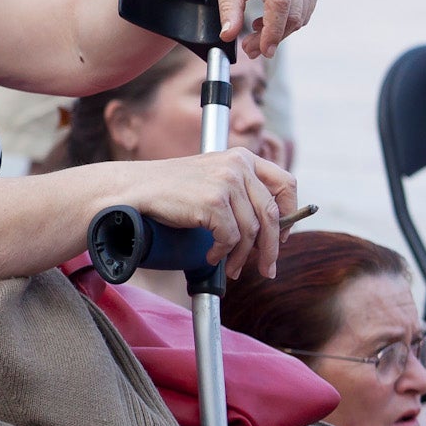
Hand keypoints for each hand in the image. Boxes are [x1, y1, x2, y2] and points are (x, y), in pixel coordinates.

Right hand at [113, 148, 298, 284]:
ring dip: (242, 256)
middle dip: (272, 247)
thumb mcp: (213, 179)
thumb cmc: (171, 189)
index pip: (285, 183)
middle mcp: (238, 166)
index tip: (282, 235)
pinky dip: (222, 253)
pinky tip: (211, 255)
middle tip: (267, 268)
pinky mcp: (213, 202)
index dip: (290, 213)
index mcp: (242, 157)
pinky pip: (231, 238)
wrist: (136, 189)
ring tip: (231, 267)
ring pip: (251, 231)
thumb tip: (271, 227)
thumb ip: (240, 191)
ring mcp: (226, 182)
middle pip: (272, 214)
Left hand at [203, 0, 319, 55]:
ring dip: (279, 32)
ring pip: (301, 16)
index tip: (263, 49)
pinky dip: (287, 22)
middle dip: (272, 36)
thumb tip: (228, 35)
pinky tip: (268, 21)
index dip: (273, 29)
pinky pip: (304, 10)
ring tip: (253, 37)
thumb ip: (228, 7)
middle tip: (249, 49)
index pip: (279, 1)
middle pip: (292, 13)